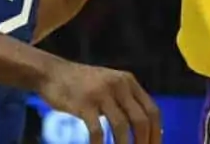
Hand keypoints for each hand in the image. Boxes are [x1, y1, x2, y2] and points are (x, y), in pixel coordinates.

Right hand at [38, 59, 160, 143]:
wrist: (52, 73)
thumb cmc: (83, 85)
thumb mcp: (110, 85)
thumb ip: (126, 102)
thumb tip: (147, 132)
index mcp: (128, 81)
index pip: (152, 111)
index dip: (157, 133)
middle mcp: (118, 85)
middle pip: (141, 120)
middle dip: (144, 143)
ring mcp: (101, 93)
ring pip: (122, 127)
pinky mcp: (84, 103)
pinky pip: (97, 131)